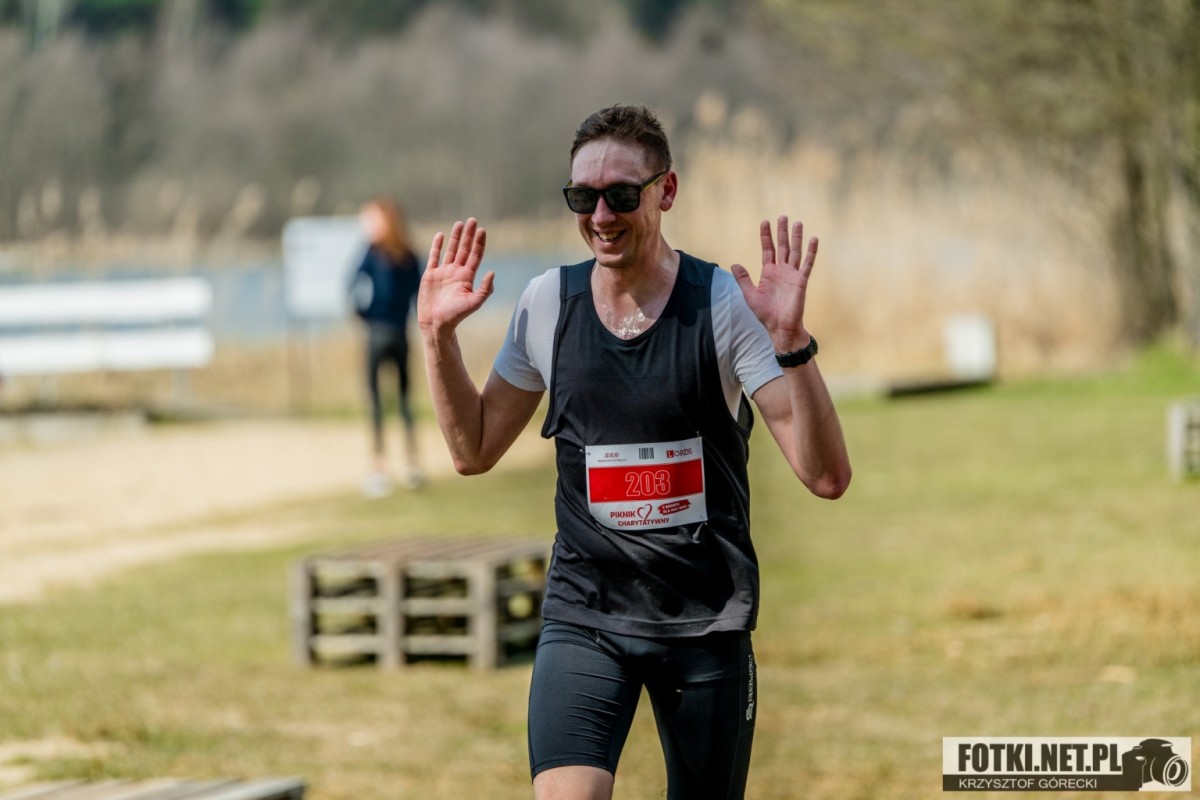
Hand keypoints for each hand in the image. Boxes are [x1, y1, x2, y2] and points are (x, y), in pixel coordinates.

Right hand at [418, 218, 494, 336]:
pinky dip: (437, 246)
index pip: (475, 256)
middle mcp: (456, 273)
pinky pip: (434, 257)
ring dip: (456, 237)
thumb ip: (485, 289)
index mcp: (467, 277)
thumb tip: (492, 272)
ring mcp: (443, 273)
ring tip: (460, 223)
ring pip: (450, 250)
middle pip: (465, 249)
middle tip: (473, 220)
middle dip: (469, 235)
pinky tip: (441, 235)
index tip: (482, 230)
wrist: (436, 323)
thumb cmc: (456, 315)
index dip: (479, 243)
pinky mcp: (430, 275)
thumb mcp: (474, 303)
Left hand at [731, 215, 816, 352]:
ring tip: (797, 222)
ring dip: (796, 237)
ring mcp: (792, 274)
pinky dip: (811, 251)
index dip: (766, 236)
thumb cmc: (765, 313)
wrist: (780, 327)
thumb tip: (734, 264)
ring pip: (795, 251)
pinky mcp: (801, 281)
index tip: (765, 222)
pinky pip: (807, 264)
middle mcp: (781, 271)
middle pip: (781, 246)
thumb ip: (744, 279)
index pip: (767, 249)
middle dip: (781, 232)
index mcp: (768, 272)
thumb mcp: (750, 294)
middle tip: (783, 216)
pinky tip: (814, 239)